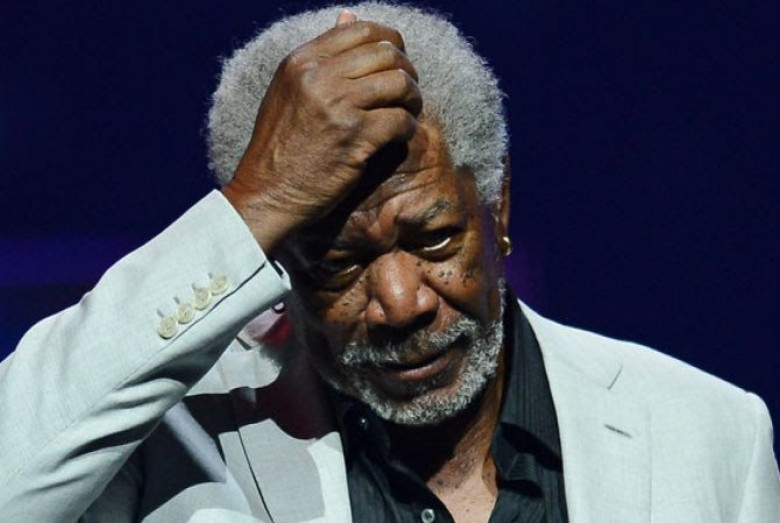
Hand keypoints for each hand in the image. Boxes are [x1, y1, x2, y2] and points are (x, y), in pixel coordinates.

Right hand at [222, 10, 421, 253]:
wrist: (267, 193)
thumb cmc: (280, 146)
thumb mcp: (290, 90)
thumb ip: (321, 55)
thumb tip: (349, 14)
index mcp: (301, 61)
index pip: (360, 30)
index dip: (390, 43)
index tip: (396, 63)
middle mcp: (318, 77)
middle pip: (386, 53)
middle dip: (406, 72)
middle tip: (407, 92)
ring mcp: (337, 106)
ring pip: (399, 83)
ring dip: (412, 98)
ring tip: (407, 112)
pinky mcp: (354, 138)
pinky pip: (400, 120)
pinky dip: (408, 128)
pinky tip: (400, 136)